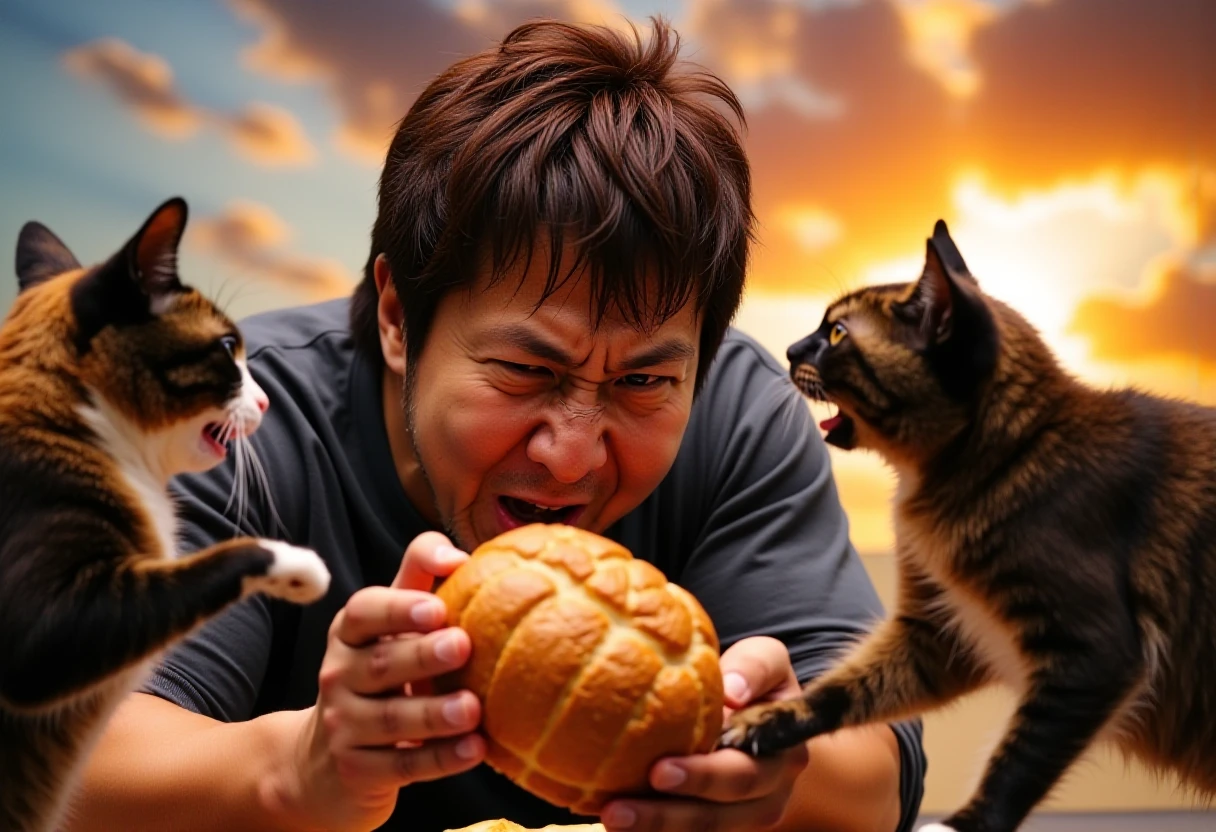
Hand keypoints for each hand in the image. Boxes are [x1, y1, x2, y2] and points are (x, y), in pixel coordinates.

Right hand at [264, 532, 486, 830]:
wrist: (324, 764)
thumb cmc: (379, 674)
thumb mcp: (391, 624)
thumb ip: (420, 577)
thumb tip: (460, 555)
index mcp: (350, 633)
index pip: (364, 612)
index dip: (398, 609)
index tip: (436, 607)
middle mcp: (340, 675)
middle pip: (381, 664)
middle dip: (422, 655)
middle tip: (462, 646)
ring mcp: (344, 726)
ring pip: (392, 719)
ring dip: (434, 714)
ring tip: (473, 708)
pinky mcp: (358, 771)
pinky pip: (402, 766)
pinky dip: (440, 760)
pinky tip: (474, 750)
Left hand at [599, 636, 809, 831]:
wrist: (766, 720)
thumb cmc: (757, 681)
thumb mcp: (767, 660)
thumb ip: (755, 667)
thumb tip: (732, 691)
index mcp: (782, 756)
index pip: (742, 773)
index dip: (703, 777)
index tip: (659, 770)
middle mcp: (767, 795)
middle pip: (716, 814)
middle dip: (666, 813)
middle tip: (618, 807)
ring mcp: (742, 816)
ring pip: (698, 831)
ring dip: (652, 828)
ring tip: (610, 817)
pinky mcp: (717, 822)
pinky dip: (650, 829)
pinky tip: (611, 815)